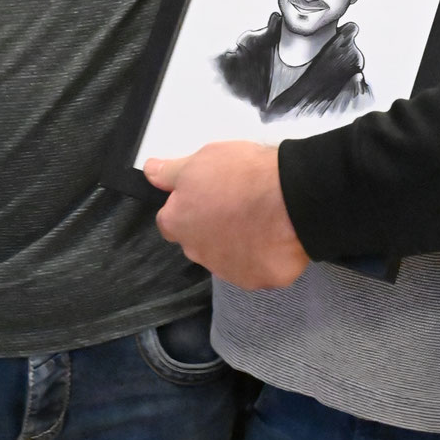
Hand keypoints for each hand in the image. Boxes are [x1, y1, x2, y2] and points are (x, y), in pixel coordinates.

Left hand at [146, 143, 309, 289]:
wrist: (290, 197)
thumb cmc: (242, 174)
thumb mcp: (201, 160)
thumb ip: (170, 171)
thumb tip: (149, 172)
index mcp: (179, 223)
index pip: (169, 221)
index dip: (186, 207)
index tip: (206, 195)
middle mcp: (198, 253)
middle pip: (198, 242)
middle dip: (212, 228)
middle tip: (236, 204)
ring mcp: (230, 271)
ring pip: (228, 258)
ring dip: (238, 244)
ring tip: (260, 218)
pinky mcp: (261, 280)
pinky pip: (259, 268)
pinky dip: (265, 256)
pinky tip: (277, 236)